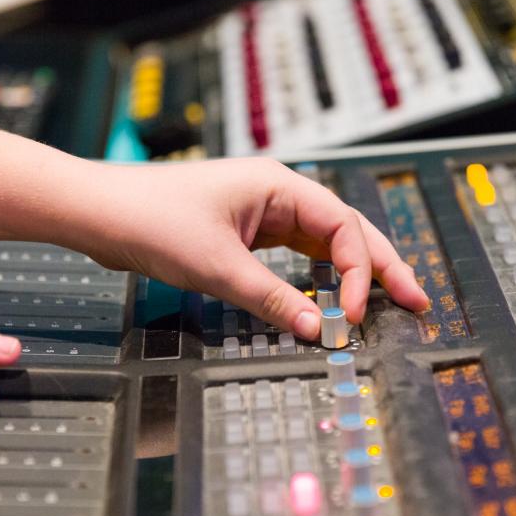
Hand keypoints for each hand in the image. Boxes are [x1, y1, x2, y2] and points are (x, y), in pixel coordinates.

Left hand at [73, 158, 429, 339]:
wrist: (98, 212)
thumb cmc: (149, 219)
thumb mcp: (217, 266)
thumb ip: (272, 300)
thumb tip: (318, 330)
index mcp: (279, 185)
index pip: (343, 227)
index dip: (361, 272)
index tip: (356, 314)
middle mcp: (278, 194)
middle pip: (347, 230)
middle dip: (382, 267)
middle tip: (417, 300)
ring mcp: (263, 212)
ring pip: (325, 243)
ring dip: (354, 272)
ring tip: (386, 301)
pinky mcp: (246, 232)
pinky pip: (296, 254)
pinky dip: (318, 276)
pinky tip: (331, 295)